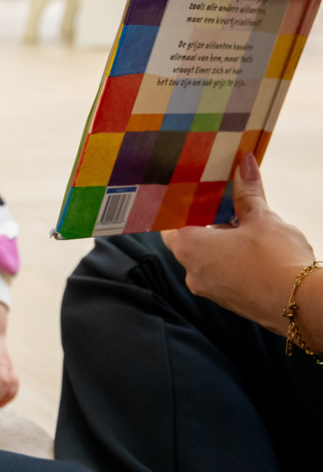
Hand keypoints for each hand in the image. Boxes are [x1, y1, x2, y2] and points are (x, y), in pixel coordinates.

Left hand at [163, 153, 315, 334]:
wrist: (302, 306)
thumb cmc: (277, 262)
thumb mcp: (262, 218)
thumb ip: (248, 192)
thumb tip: (244, 165)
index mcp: (189, 247)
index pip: (169, 222)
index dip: (179, 207)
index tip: (191, 196)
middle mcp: (191, 271)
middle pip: (189, 239)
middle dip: (206, 222)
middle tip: (223, 203)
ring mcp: (209, 289)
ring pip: (206, 258)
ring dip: (221, 241)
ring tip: (243, 224)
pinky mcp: (228, 300)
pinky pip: (221, 273)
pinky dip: (230, 260)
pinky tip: (252, 249)